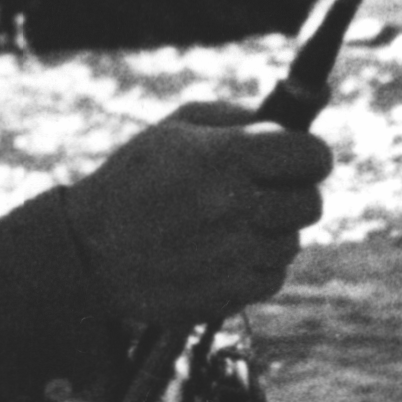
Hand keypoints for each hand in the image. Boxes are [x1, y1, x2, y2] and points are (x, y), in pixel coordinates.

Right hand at [64, 97, 333, 330]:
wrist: (89, 249)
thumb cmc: (136, 177)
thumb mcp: (178, 127)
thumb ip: (242, 115)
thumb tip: (307, 108)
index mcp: (226, 156)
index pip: (312, 155)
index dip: (310, 155)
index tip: (299, 158)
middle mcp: (235, 206)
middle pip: (311, 202)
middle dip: (294, 193)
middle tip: (264, 190)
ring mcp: (234, 255)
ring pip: (292, 241)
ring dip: (272, 231)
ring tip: (229, 223)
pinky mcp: (228, 293)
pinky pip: (273, 276)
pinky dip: (256, 265)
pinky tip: (223, 253)